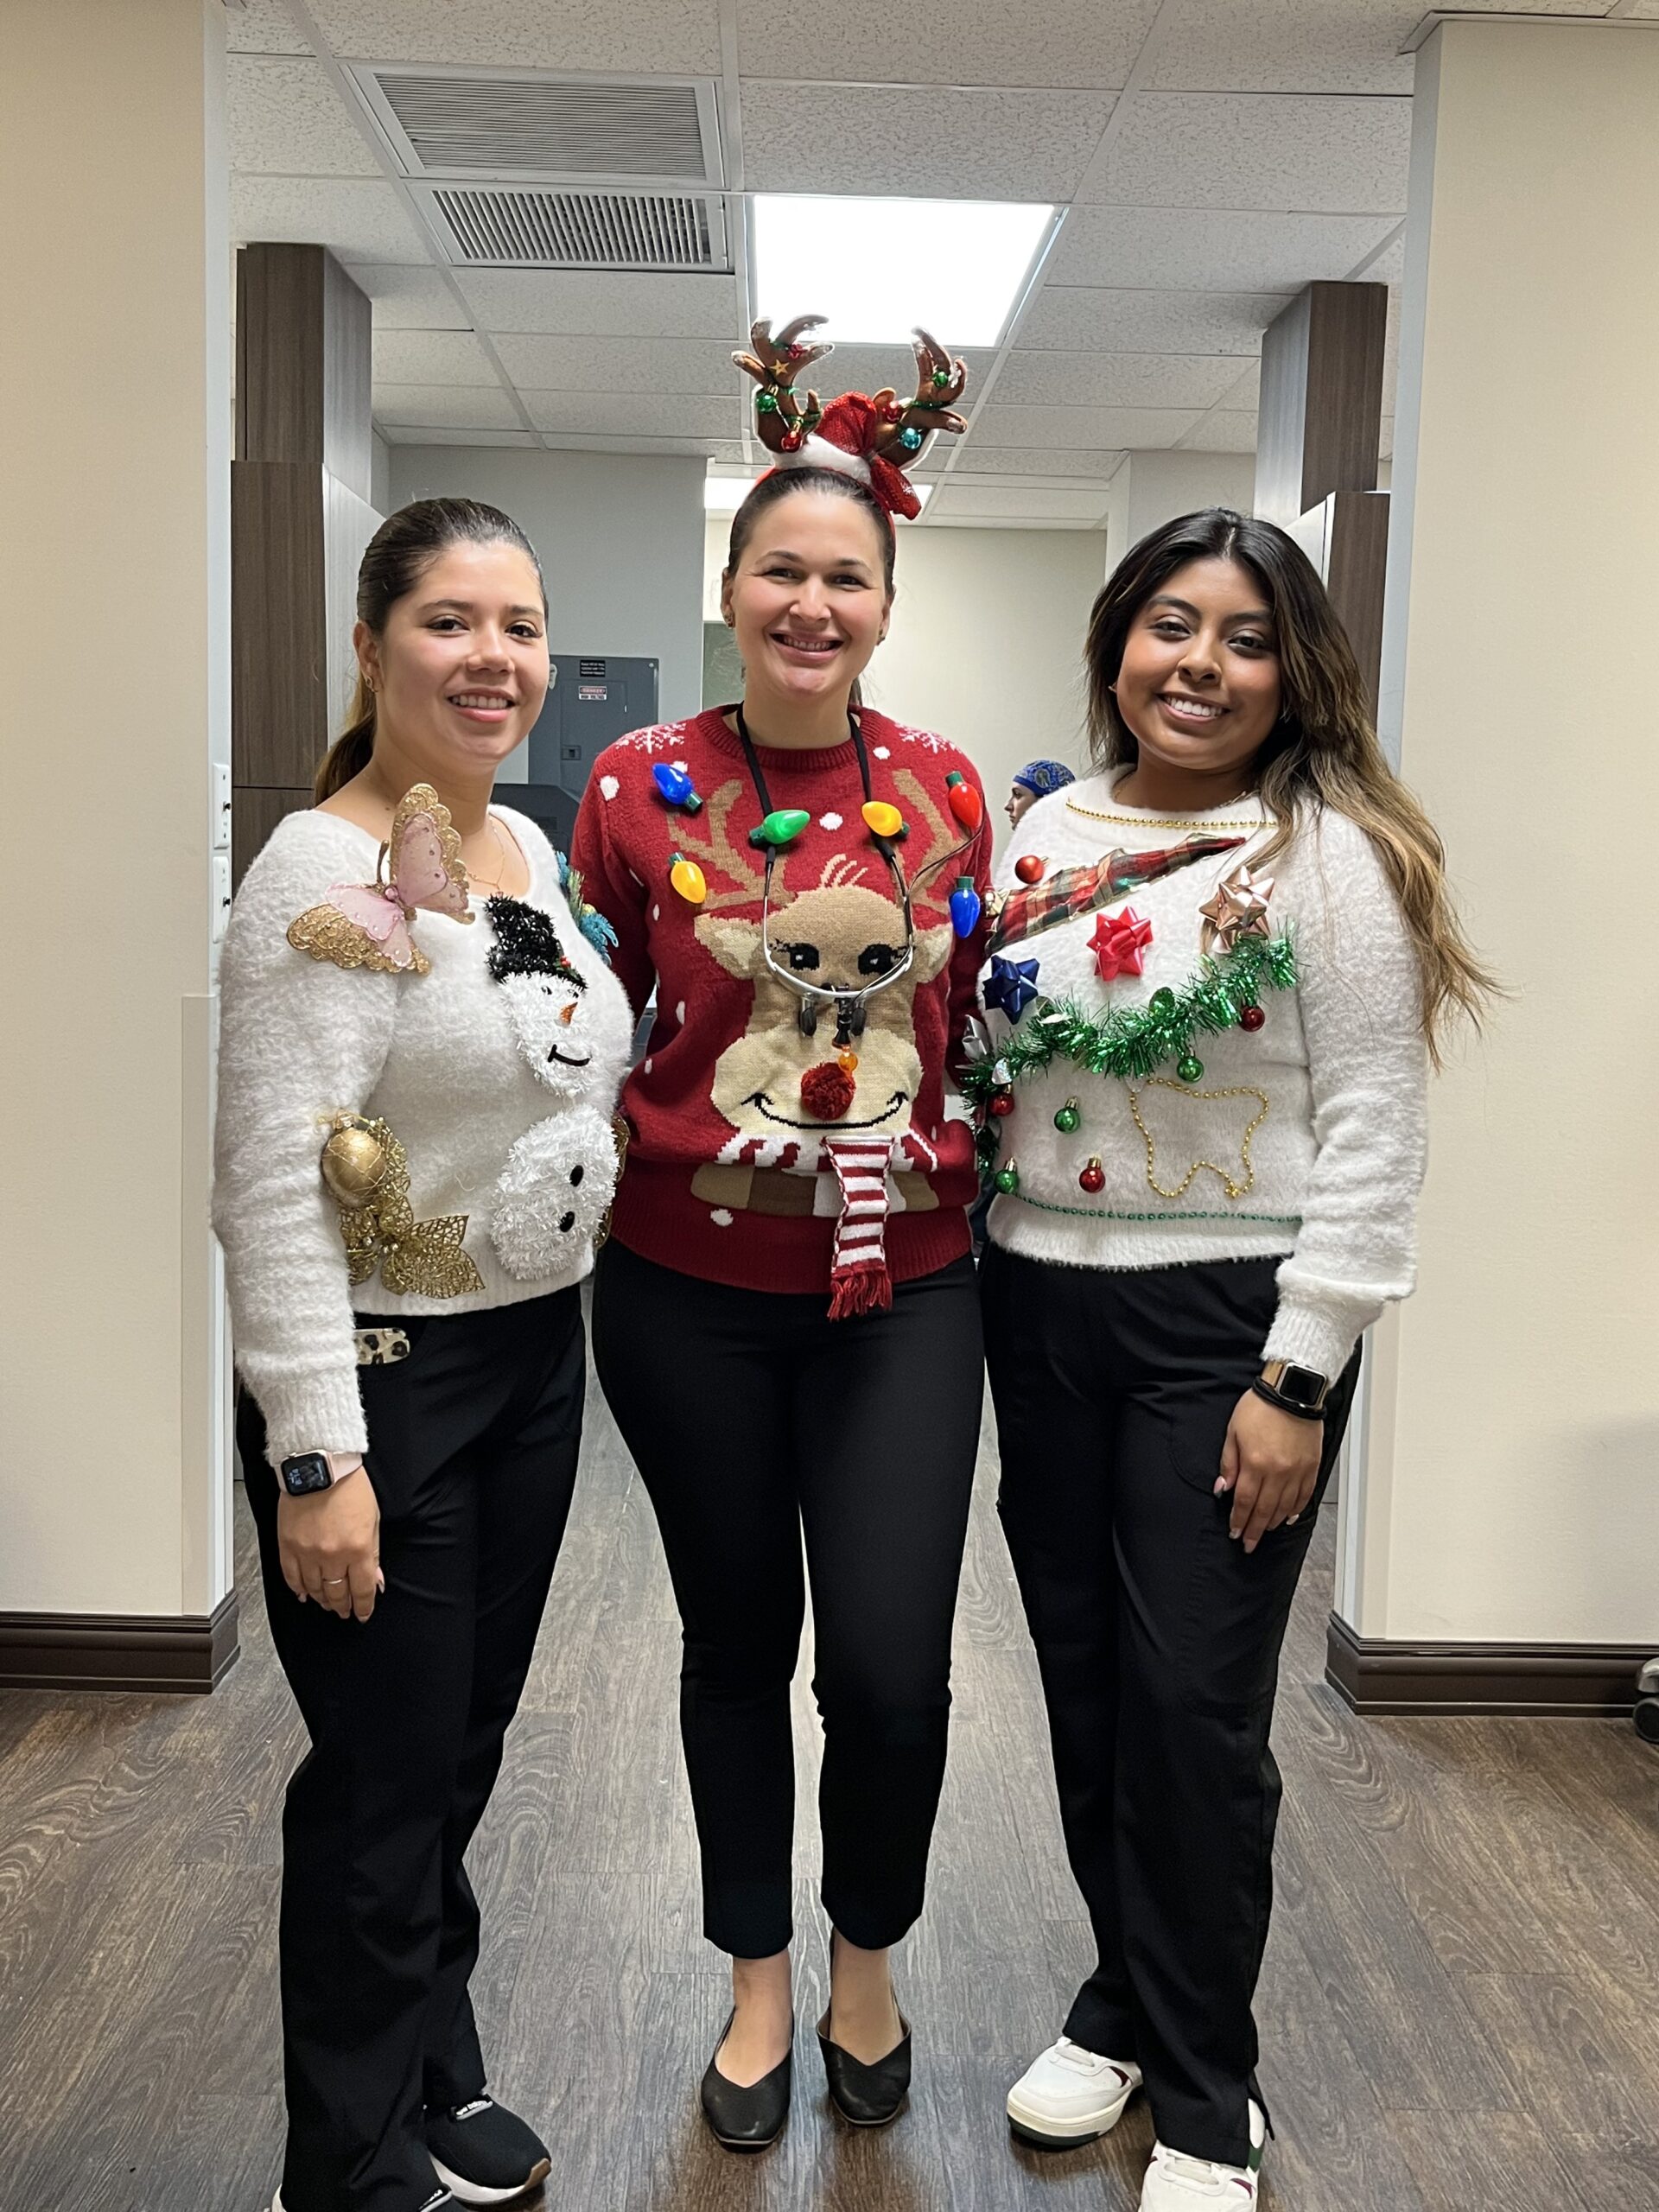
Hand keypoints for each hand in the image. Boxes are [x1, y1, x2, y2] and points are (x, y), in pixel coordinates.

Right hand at [276, 1468, 381, 1620]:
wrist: (320, 1466)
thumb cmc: (349, 1486)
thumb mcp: (373, 1520)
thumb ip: (374, 1554)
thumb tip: (376, 1580)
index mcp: (357, 1548)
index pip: (362, 1589)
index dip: (364, 1606)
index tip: (364, 1613)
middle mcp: (331, 1555)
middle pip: (337, 1594)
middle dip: (343, 1607)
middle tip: (345, 1612)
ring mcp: (307, 1552)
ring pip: (314, 1589)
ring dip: (322, 1600)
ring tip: (327, 1603)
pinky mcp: (287, 1546)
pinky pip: (291, 1577)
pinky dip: (298, 1589)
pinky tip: (304, 1594)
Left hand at [1216, 1391, 1322, 1553]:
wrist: (1292, 1390)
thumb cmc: (1261, 1406)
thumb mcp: (1233, 1432)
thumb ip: (1228, 1463)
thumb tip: (1223, 1488)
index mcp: (1255, 1463)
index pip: (1244, 1502)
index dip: (1239, 1521)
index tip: (1235, 1532)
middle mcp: (1278, 1472)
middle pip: (1264, 1510)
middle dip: (1254, 1530)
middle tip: (1248, 1543)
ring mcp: (1297, 1471)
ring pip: (1284, 1507)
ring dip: (1272, 1522)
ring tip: (1264, 1531)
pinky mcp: (1312, 1467)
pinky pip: (1304, 1496)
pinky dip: (1295, 1509)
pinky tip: (1287, 1516)